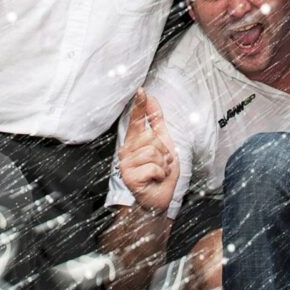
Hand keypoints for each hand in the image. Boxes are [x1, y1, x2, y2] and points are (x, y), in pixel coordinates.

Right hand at [117, 89, 180, 214]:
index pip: (137, 119)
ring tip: (159, 172)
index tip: (141, 90)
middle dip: (164, 152)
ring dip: (163, 165)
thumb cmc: (160, 172)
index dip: (140, 105)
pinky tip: (155, 180)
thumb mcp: (163, 144)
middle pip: (151, 138)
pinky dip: (160, 174)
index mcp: (134, 141)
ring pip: (152, 152)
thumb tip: (151, 98)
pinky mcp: (129, 177)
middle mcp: (126, 151)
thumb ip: (156, 122)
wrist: (158, 199)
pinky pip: (153, 167)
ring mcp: (126, 164)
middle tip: (161, 164)